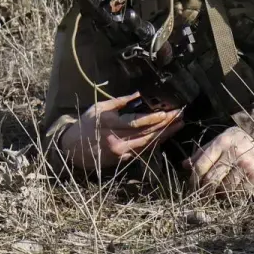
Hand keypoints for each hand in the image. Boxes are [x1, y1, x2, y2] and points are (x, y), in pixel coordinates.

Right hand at [57, 93, 182, 170]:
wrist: (73, 148)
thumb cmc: (87, 124)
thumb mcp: (100, 108)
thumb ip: (120, 101)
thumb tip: (139, 93)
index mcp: (109, 123)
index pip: (136, 122)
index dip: (153, 118)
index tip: (168, 112)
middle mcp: (116, 139)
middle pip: (146, 133)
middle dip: (165, 124)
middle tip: (180, 116)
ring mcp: (120, 152)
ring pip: (147, 143)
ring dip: (165, 134)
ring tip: (179, 125)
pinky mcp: (122, 160)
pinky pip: (142, 150)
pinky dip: (155, 142)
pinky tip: (166, 135)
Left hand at [185, 126, 253, 194]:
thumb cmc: (241, 138)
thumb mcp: (221, 139)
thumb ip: (203, 152)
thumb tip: (184, 165)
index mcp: (221, 143)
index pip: (201, 166)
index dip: (194, 180)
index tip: (192, 187)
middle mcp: (232, 153)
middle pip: (212, 179)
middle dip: (204, 191)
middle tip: (202, 197)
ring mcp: (245, 165)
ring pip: (226, 188)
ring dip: (220, 194)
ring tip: (219, 193)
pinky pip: (241, 190)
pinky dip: (235, 193)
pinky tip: (234, 191)